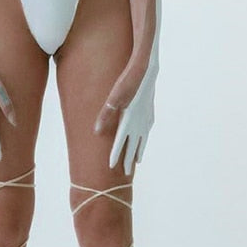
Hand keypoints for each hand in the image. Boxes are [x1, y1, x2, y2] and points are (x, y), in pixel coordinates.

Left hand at [95, 60, 157, 174]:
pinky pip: (146, 131)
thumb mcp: (113, 98)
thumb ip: (105, 115)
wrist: (148, 71)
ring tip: (137, 162)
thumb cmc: (127, 83)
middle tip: (125, 175)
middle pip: (133, 146)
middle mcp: (139, 123)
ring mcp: (146, 119)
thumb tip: (96, 131)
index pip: (120, 143)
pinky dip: (144, 139)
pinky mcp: (150, 113)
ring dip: (139, 151)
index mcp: (128, 120)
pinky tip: (143, 138)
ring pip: (142, 140)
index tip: (112, 167)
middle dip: (128, 160)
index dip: (116, 155)